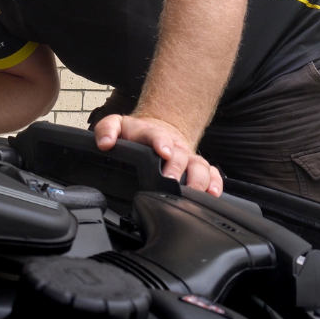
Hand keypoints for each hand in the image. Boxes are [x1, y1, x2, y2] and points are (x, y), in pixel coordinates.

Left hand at [93, 114, 222, 195]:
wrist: (156, 131)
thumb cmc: (135, 134)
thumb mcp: (117, 126)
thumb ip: (106, 129)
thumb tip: (104, 143)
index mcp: (151, 135)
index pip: (157, 136)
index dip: (161, 143)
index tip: (163, 152)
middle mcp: (172, 146)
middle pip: (180, 155)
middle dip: (177, 167)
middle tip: (171, 180)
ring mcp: (186, 157)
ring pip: (198, 166)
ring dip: (198, 178)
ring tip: (194, 191)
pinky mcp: (196, 167)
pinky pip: (211, 173)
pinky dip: (214, 182)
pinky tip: (212, 193)